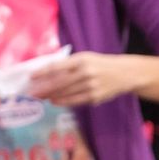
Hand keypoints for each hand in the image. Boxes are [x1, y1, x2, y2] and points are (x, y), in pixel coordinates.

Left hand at [29, 53, 145, 107]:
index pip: (58, 66)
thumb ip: (69, 64)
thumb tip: (47, 72)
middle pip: (59, 82)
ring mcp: (91, 86)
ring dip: (51, 96)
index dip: (43, 72)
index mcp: (82, 60)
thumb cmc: (101, 64)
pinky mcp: (95, 96)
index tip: (31, 77)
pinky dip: (63, 101)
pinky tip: (55, 101)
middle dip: (43, 88)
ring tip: (40, 98)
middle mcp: (86, 72)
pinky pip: (75, 100)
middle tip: (31, 93)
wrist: (126, 73)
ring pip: (66, 93)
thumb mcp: (87, 58)